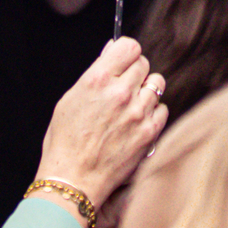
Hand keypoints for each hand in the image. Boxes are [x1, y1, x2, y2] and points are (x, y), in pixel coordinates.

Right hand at [36, 36, 167, 210]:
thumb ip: (95, 73)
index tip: (123, 61)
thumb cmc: (65, 142)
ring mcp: (137, 113)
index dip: (126, 53)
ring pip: (157, 84)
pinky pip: (162, 109)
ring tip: (132, 103)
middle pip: (143, 64)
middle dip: (134, 72)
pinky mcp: (148, 133)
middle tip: (124, 87)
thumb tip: (112, 50)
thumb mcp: (70, 99)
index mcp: (97, 80)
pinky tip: (138, 121)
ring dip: (146, 90)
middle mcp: (120, 92)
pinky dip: (153, 112)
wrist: (73, 181)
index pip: (129, 46)